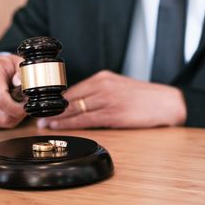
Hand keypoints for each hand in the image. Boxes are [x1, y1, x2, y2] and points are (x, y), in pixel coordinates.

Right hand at [0, 54, 26, 127]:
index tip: (26, 105)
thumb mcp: (19, 64)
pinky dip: (5, 118)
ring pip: (1, 120)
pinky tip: (6, 107)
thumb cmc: (7, 68)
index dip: (16, 107)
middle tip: (23, 102)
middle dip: (17, 111)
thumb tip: (19, 83)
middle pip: (2, 113)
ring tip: (15, 103)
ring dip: (13, 115)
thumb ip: (23, 73)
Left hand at [37, 70, 186, 128]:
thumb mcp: (120, 88)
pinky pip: (86, 119)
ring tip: (44, 123)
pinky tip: (60, 126)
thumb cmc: (144, 97)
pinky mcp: (112, 114)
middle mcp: (103, 86)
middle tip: (37, 114)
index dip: (57, 98)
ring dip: (58, 117)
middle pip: (71, 98)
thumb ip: (101, 93)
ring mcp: (107, 99)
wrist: (167, 102)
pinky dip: (70, 123)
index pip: (74, 88)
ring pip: (75, 108)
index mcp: (103, 78)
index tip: (45, 104)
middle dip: (53, 108)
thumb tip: (82, 104)